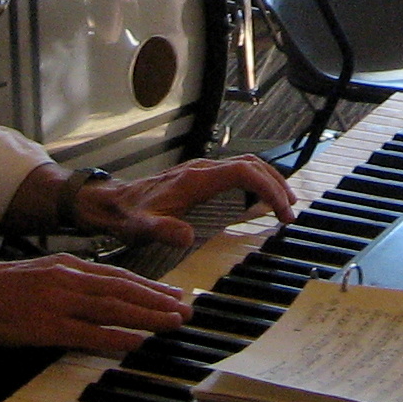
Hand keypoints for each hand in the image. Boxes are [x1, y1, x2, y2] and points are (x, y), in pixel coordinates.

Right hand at [0, 253, 190, 356]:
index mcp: (69, 266)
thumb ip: (71, 280)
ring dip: (147, 316)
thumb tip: (100, 291)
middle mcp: (69, 279)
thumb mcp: (42, 272)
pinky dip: (116, 338)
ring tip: (173, 323)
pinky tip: (136, 343)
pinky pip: (88, 333)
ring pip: (113, 308)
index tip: (174, 294)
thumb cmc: (0, 288)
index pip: (119, 275)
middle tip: (186, 309)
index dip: (150, 286)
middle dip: (159, 301)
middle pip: (124, 290)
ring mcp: (59, 302)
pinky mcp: (47, 326)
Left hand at [75, 154, 296, 249]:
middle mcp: (202, 169)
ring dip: (270, 181)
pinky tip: (261, 200)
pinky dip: (257, 182)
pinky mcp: (201, 177)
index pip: (244, 172)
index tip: (281, 211)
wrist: (113, 203)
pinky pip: (238, 171)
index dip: (268, 188)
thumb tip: (186, 237)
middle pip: (252, 165)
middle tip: (289, 212)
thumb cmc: (130, 215)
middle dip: (277, 185)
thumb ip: (165, 231)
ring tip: (284, 204)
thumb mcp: (144, 228)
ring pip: (247, 165)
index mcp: (196, 179)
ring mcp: (203, 171)